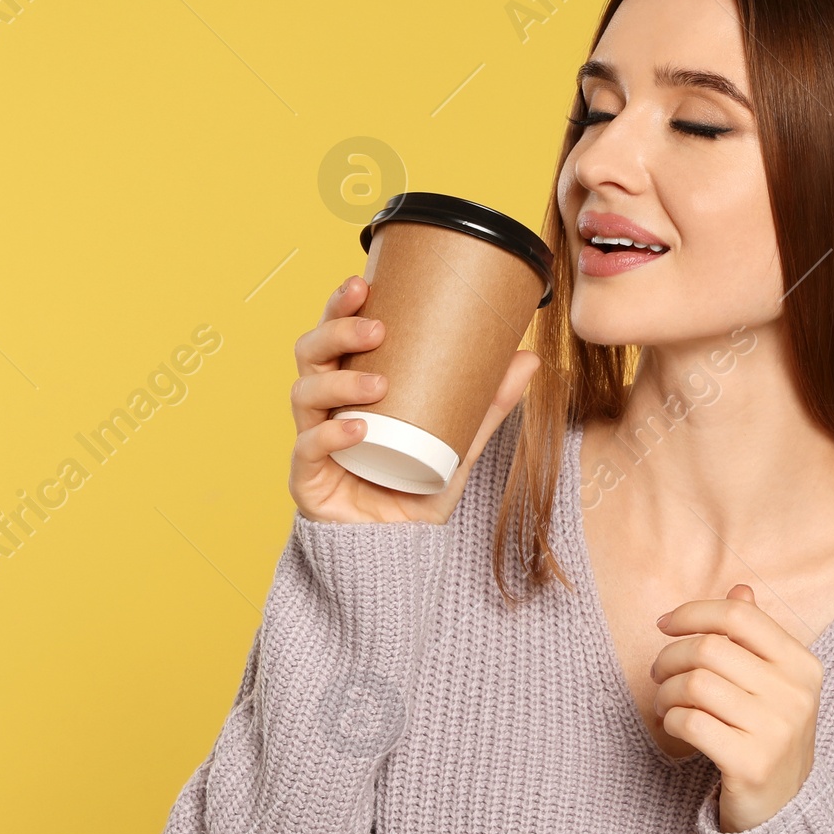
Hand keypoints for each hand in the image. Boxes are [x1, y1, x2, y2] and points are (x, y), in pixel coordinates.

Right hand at [289, 274, 540, 524]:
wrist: (401, 551)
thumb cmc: (416, 488)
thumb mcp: (459, 442)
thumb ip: (488, 404)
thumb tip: (529, 357)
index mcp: (350, 387)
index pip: (335, 336)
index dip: (340, 306)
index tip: (363, 281)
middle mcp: (325, 409)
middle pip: (309, 353)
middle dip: (336, 330)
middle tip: (376, 325)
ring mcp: (312, 442)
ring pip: (304, 394)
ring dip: (340, 382)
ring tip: (379, 382)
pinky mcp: (308, 480)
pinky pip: (307, 449)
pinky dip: (331, 434)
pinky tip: (358, 427)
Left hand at [651, 583, 823, 832]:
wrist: (783, 810)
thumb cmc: (767, 734)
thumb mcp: (773, 683)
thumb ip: (757, 636)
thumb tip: (740, 588)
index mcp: (802, 665)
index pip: (739, 616)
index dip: (693, 612)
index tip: (664, 624)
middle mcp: (796, 694)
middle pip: (709, 648)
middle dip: (670, 657)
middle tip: (659, 674)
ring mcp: (777, 731)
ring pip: (696, 684)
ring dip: (666, 692)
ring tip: (665, 703)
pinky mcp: (752, 764)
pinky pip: (691, 722)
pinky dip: (671, 719)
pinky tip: (674, 725)